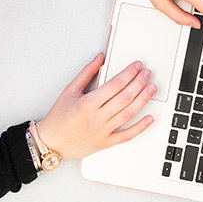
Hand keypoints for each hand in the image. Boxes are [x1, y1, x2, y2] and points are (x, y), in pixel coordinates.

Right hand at [34, 53, 154, 159]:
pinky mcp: (105, 143)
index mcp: (87, 103)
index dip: (129, 73)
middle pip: (124, 97)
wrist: (51, 142)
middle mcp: (96, 118)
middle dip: (139, 83)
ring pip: (128, 114)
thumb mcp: (69, 90)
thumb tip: (100, 58)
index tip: (137, 66)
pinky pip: (127, 135)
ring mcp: (102, 131)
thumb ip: (87, 73)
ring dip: (143, 100)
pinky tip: (150, 118)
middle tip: (147, 74)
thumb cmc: (58, 118)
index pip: (115, 84)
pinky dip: (140, 127)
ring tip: (151, 88)